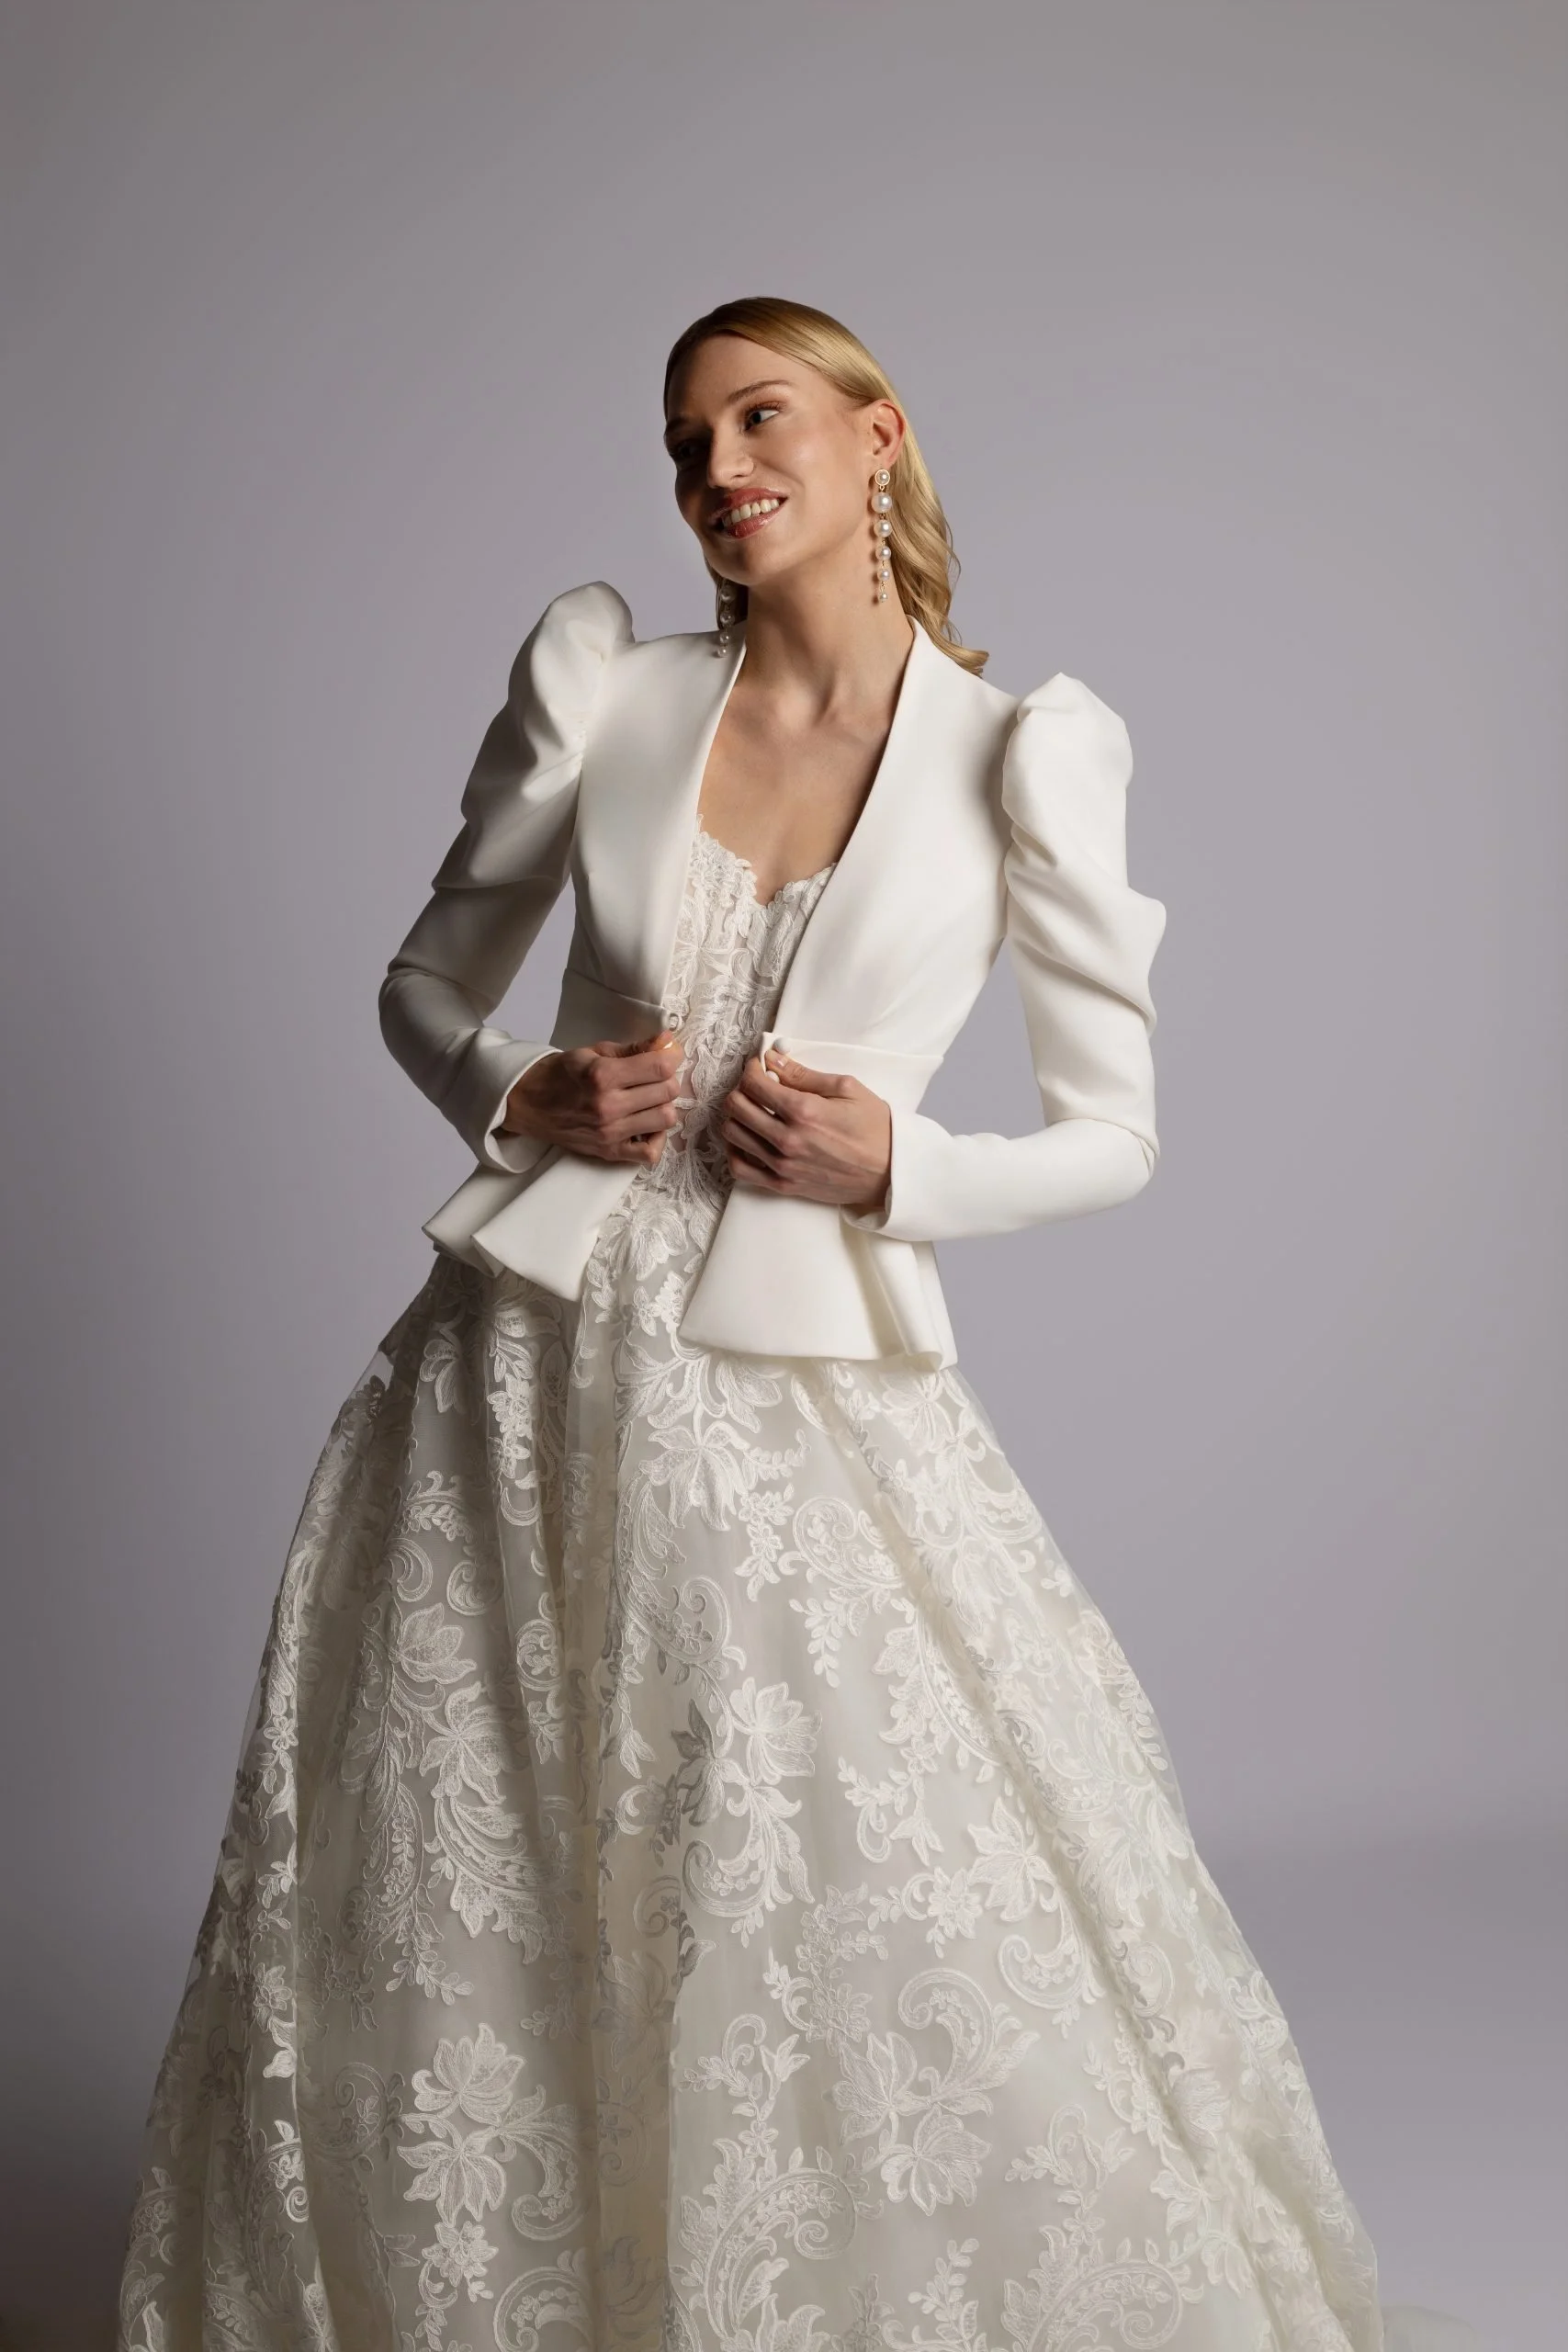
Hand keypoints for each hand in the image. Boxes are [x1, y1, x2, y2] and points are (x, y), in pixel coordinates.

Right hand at [501, 1029, 686, 1166]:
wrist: (527, 1103)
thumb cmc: (560, 1073)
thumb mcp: (593, 1051)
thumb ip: (633, 1048)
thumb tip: (667, 1041)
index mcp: (602, 1075)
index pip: (660, 1067)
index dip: (671, 1056)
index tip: (667, 1054)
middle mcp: (608, 1106)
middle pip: (667, 1092)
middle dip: (667, 1079)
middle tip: (655, 1075)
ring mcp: (609, 1133)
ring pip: (665, 1119)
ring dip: (663, 1105)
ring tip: (650, 1099)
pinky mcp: (608, 1152)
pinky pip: (650, 1154)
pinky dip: (657, 1139)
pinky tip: (647, 1126)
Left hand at [720, 1047, 890, 1215]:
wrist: (890, 1173)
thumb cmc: (875, 1128)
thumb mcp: (847, 1088)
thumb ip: (803, 1074)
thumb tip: (772, 1059)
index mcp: (804, 1110)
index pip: (753, 1083)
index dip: (751, 1069)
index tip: (759, 1066)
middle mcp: (788, 1139)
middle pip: (736, 1107)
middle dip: (741, 1089)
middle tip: (756, 1086)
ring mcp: (783, 1166)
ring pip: (733, 1135)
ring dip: (736, 1116)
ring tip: (753, 1110)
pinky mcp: (783, 1186)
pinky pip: (740, 1169)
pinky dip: (736, 1151)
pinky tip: (748, 1139)